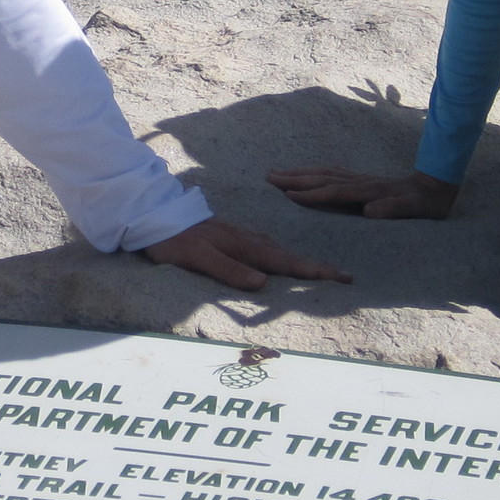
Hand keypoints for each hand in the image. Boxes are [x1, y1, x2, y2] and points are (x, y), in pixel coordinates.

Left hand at [142, 217, 352, 292]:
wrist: (154, 216)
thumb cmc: (174, 241)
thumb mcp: (198, 258)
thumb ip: (229, 270)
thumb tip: (263, 283)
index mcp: (244, 246)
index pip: (286, 262)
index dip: (314, 270)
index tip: (341, 277)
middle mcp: (247, 240)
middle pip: (288, 256)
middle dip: (317, 266)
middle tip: (345, 275)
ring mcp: (240, 237)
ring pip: (278, 250)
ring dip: (300, 261)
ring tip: (319, 270)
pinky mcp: (231, 237)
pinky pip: (265, 247)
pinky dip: (280, 255)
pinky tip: (278, 257)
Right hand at [267, 166, 459, 221]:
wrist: (436, 188)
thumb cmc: (423, 204)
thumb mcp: (412, 210)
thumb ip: (392, 209)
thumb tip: (371, 212)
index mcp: (369, 191)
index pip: (334, 192)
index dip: (312, 195)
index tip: (289, 195)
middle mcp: (360, 182)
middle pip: (322, 178)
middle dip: (295, 178)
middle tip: (270, 177)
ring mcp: (360, 178)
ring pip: (324, 173)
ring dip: (301, 173)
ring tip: (279, 173)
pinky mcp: (362, 179)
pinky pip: (332, 173)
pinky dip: (315, 172)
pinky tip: (307, 173)